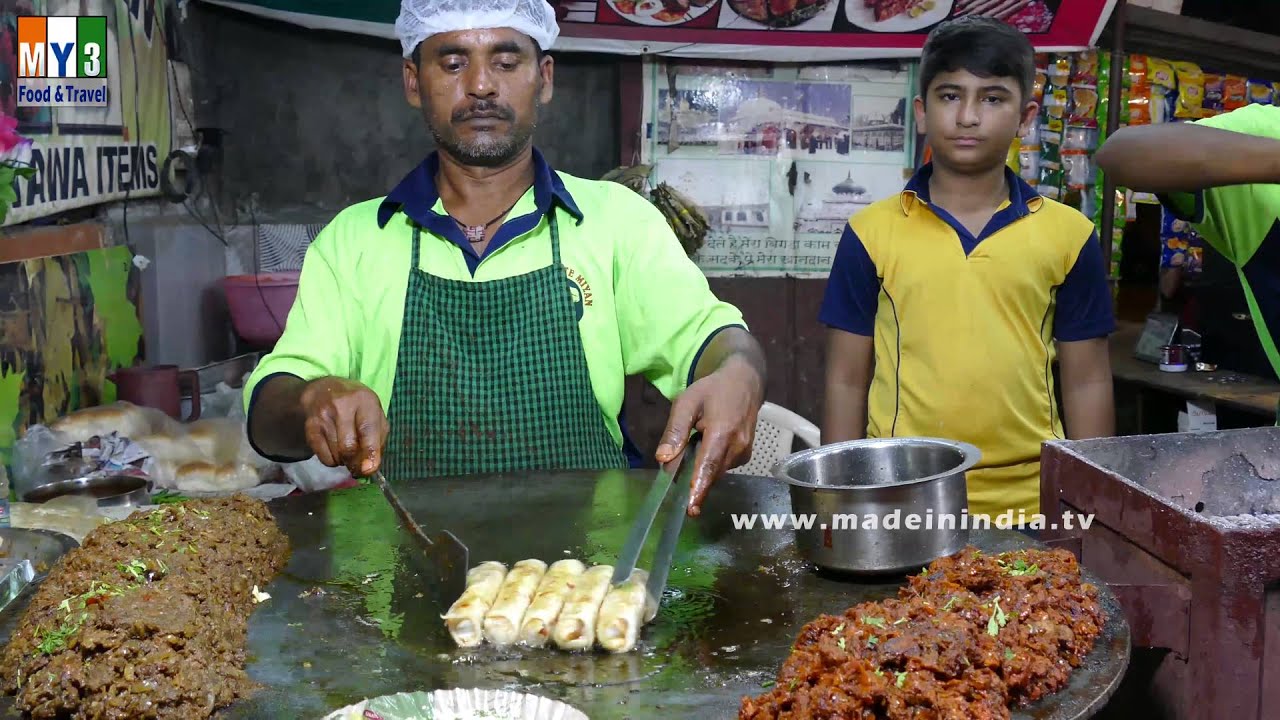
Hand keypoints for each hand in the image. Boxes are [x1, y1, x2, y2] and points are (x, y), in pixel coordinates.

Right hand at [299, 377, 388, 477]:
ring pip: (336, 454)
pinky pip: (323, 456)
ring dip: (344, 461)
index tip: (369, 469)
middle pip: (348, 446)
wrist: (324, 390)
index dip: (369, 451)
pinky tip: (335, 450)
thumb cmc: (357, 406)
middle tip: (359, 467)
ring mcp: (323, 415)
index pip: (367, 429)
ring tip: (347, 450)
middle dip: (355, 463)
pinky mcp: (310, 426)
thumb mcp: (375, 414)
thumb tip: (371, 466)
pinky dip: (331, 460)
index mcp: (365, 400)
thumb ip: (379, 439)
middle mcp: (342, 405)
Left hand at [656, 357, 763, 516]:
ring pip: (716, 473)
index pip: (708, 465)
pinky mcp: (745, 456)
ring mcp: (744, 453)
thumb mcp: (687, 402)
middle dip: (692, 480)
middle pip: (710, 473)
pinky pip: (722, 468)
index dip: (698, 488)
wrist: (746, 382)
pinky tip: (705, 447)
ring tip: (694, 445)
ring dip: (701, 470)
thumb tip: (663, 459)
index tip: (691, 508)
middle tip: (675, 476)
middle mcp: (738, 446)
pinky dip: (710, 465)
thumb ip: (675, 431)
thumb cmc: (713, 390)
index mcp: (723, 432)